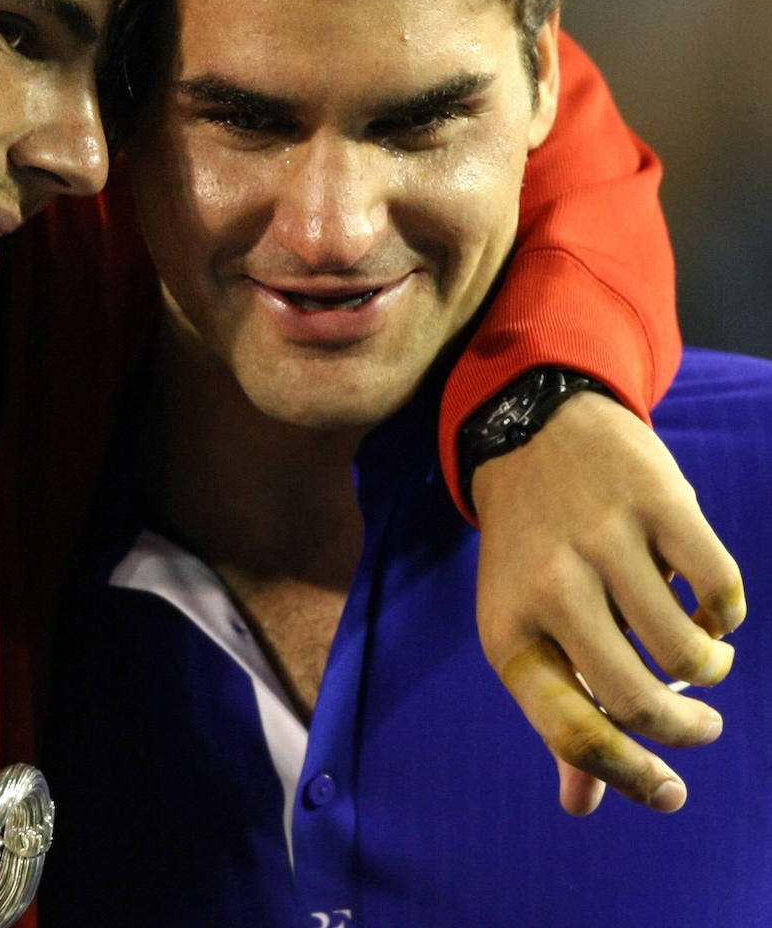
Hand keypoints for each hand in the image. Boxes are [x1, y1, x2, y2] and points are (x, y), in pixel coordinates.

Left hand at [473, 391, 744, 814]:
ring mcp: (603, 540)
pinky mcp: (655, 500)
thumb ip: (557, 711)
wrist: (529, 431)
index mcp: (509, 630)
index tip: (671, 795)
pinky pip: (721, 589)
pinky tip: (710, 607)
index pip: (570, 731)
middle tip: (700, 725)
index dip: (629, 776)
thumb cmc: (530, 551)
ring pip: (687, 651)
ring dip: (709, 666)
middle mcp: (550, 586)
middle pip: (637, 700)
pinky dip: (729, 613)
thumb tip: (582, 805)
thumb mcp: (521, 624)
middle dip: (685, 729)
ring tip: (701, 652)